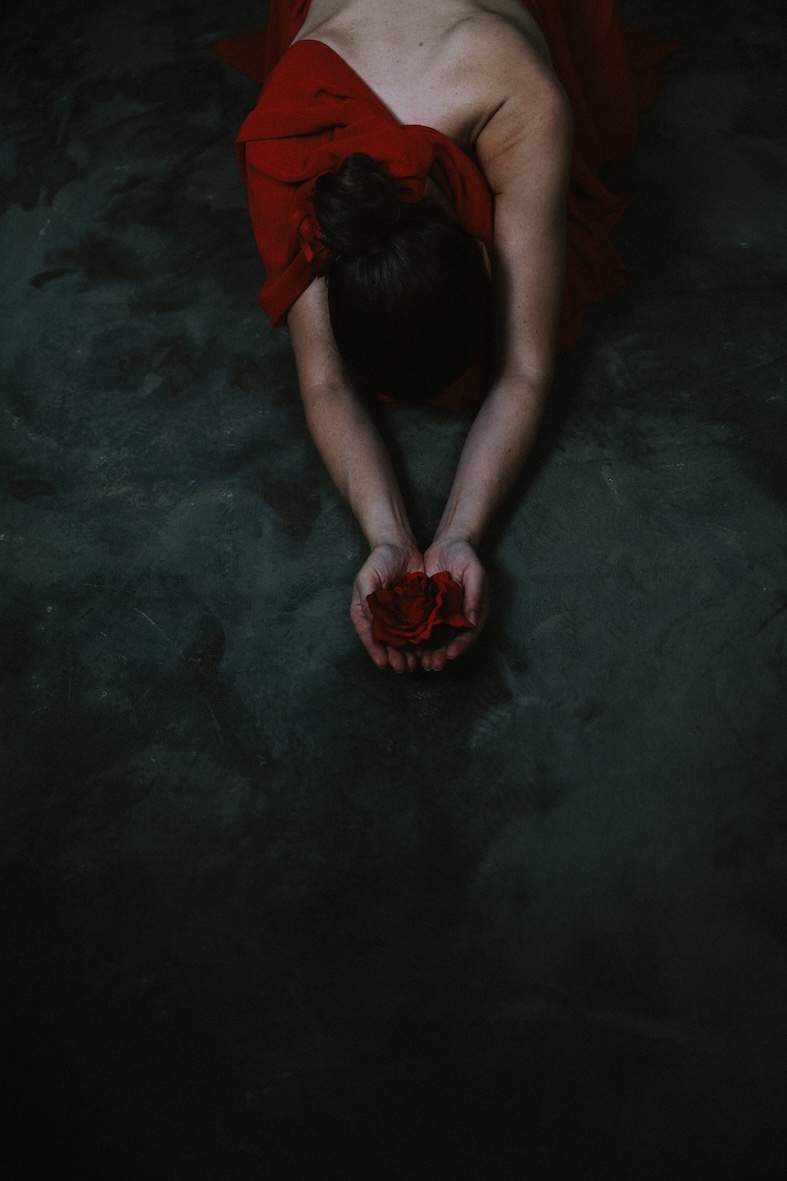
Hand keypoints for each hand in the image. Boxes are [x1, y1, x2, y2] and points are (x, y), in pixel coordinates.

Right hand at [351, 541, 424, 671]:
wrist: (400, 546)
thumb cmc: (378, 560)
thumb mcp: (367, 578)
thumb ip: (367, 599)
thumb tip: (373, 622)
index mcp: (365, 612)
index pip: (369, 636)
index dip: (375, 651)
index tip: (383, 663)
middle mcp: (382, 617)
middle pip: (388, 643)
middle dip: (395, 657)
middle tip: (403, 667)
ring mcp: (399, 616)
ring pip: (404, 640)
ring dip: (409, 654)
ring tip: (416, 663)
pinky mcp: (416, 611)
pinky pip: (418, 629)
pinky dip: (422, 641)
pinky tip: (428, 649)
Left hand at [420, 536, 488, 670]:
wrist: (448, 544)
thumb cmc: (466, 556)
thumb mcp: (475, 573)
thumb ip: (474, 595)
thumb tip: (473, 621)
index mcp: (474, 611)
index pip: (469, 635)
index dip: (460, 647)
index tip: (449, 655)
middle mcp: (458, 617)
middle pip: (450, 642)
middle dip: (441, 655)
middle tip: (431, 664)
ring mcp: (442, 614)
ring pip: (434, 638)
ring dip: (426, 651)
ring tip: (416, 661)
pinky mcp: (427, 609)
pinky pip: (420, 625)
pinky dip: (414, 636)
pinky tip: (404, 644)